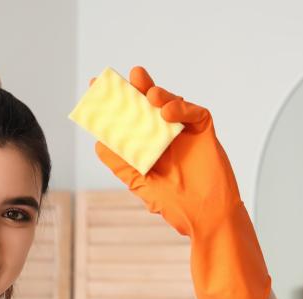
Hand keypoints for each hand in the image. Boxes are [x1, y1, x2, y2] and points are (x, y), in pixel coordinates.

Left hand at [91, 66, 271, 298]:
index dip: (115, 103)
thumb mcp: (141, 183)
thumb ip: (122, 163)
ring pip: (170, 103)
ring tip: (148, 95)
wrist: (206, 218)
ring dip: (158, 95)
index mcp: (148, 146)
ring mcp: (186, 132)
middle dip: (135, 89)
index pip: (129, 119)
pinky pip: (193, 111)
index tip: (97, 87)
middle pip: (148, 105)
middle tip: (122, 76)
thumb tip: (99, 144)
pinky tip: (166, 111)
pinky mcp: (204, 132)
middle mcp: (166, 135)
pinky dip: (180, 107)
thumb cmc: (176, 204)